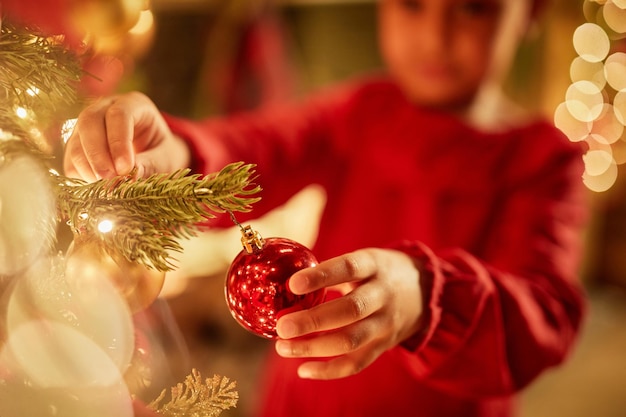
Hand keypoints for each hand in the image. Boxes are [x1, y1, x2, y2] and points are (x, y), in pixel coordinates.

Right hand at [63, 92, 189, 180]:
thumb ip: (151, 163)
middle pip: (89, 121)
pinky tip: (96, 186)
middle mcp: (105, 108)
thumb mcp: (166, 157)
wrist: (154, 155)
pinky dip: (80, 175)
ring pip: (75, 141)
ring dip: (87, 167)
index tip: (124, 168)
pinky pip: (70, 160)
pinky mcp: (77, 145)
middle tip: (109, 179)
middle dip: (97, 154)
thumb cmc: (163, 152)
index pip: (119, 114)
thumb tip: (130, 176)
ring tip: (105, 186)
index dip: (118, 141)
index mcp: (134, 104)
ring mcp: (87, 126)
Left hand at [274, 248, 422, 379]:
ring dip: (314, 348)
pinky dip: (329, 370)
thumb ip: (333, 271)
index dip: (321, 277)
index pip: (348, 268)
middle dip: (312, 321)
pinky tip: (303, 370)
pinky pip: (357, 363)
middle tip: (281, 326)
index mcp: (374, 265)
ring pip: (351, 340)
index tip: (292, 284)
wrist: (424, 290)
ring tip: (283, 348)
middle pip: (349, 310)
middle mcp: (383, 295)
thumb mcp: (364, 259)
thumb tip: (286, 286)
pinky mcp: (384, 345)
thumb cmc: (379, 272)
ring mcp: (385, 323)